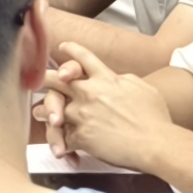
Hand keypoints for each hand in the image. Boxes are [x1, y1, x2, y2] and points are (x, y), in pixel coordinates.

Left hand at [47, 50, 184, 175]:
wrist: (154, 143)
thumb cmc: (155, 118)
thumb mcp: (143, 87)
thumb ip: (124, 79)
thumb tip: (117, 78)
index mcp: (106, 78)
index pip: (83, 57)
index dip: (71, 50)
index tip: (63, 47)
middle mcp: (89, 92)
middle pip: (56, 79)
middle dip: (44, 77)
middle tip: (37, 79)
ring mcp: (82, 114)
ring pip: (52, 109)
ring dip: (45, 111)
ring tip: (38, 113)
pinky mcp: (80, 136)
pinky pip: (63, 136)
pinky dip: (62, 142)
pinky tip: (60, 145)